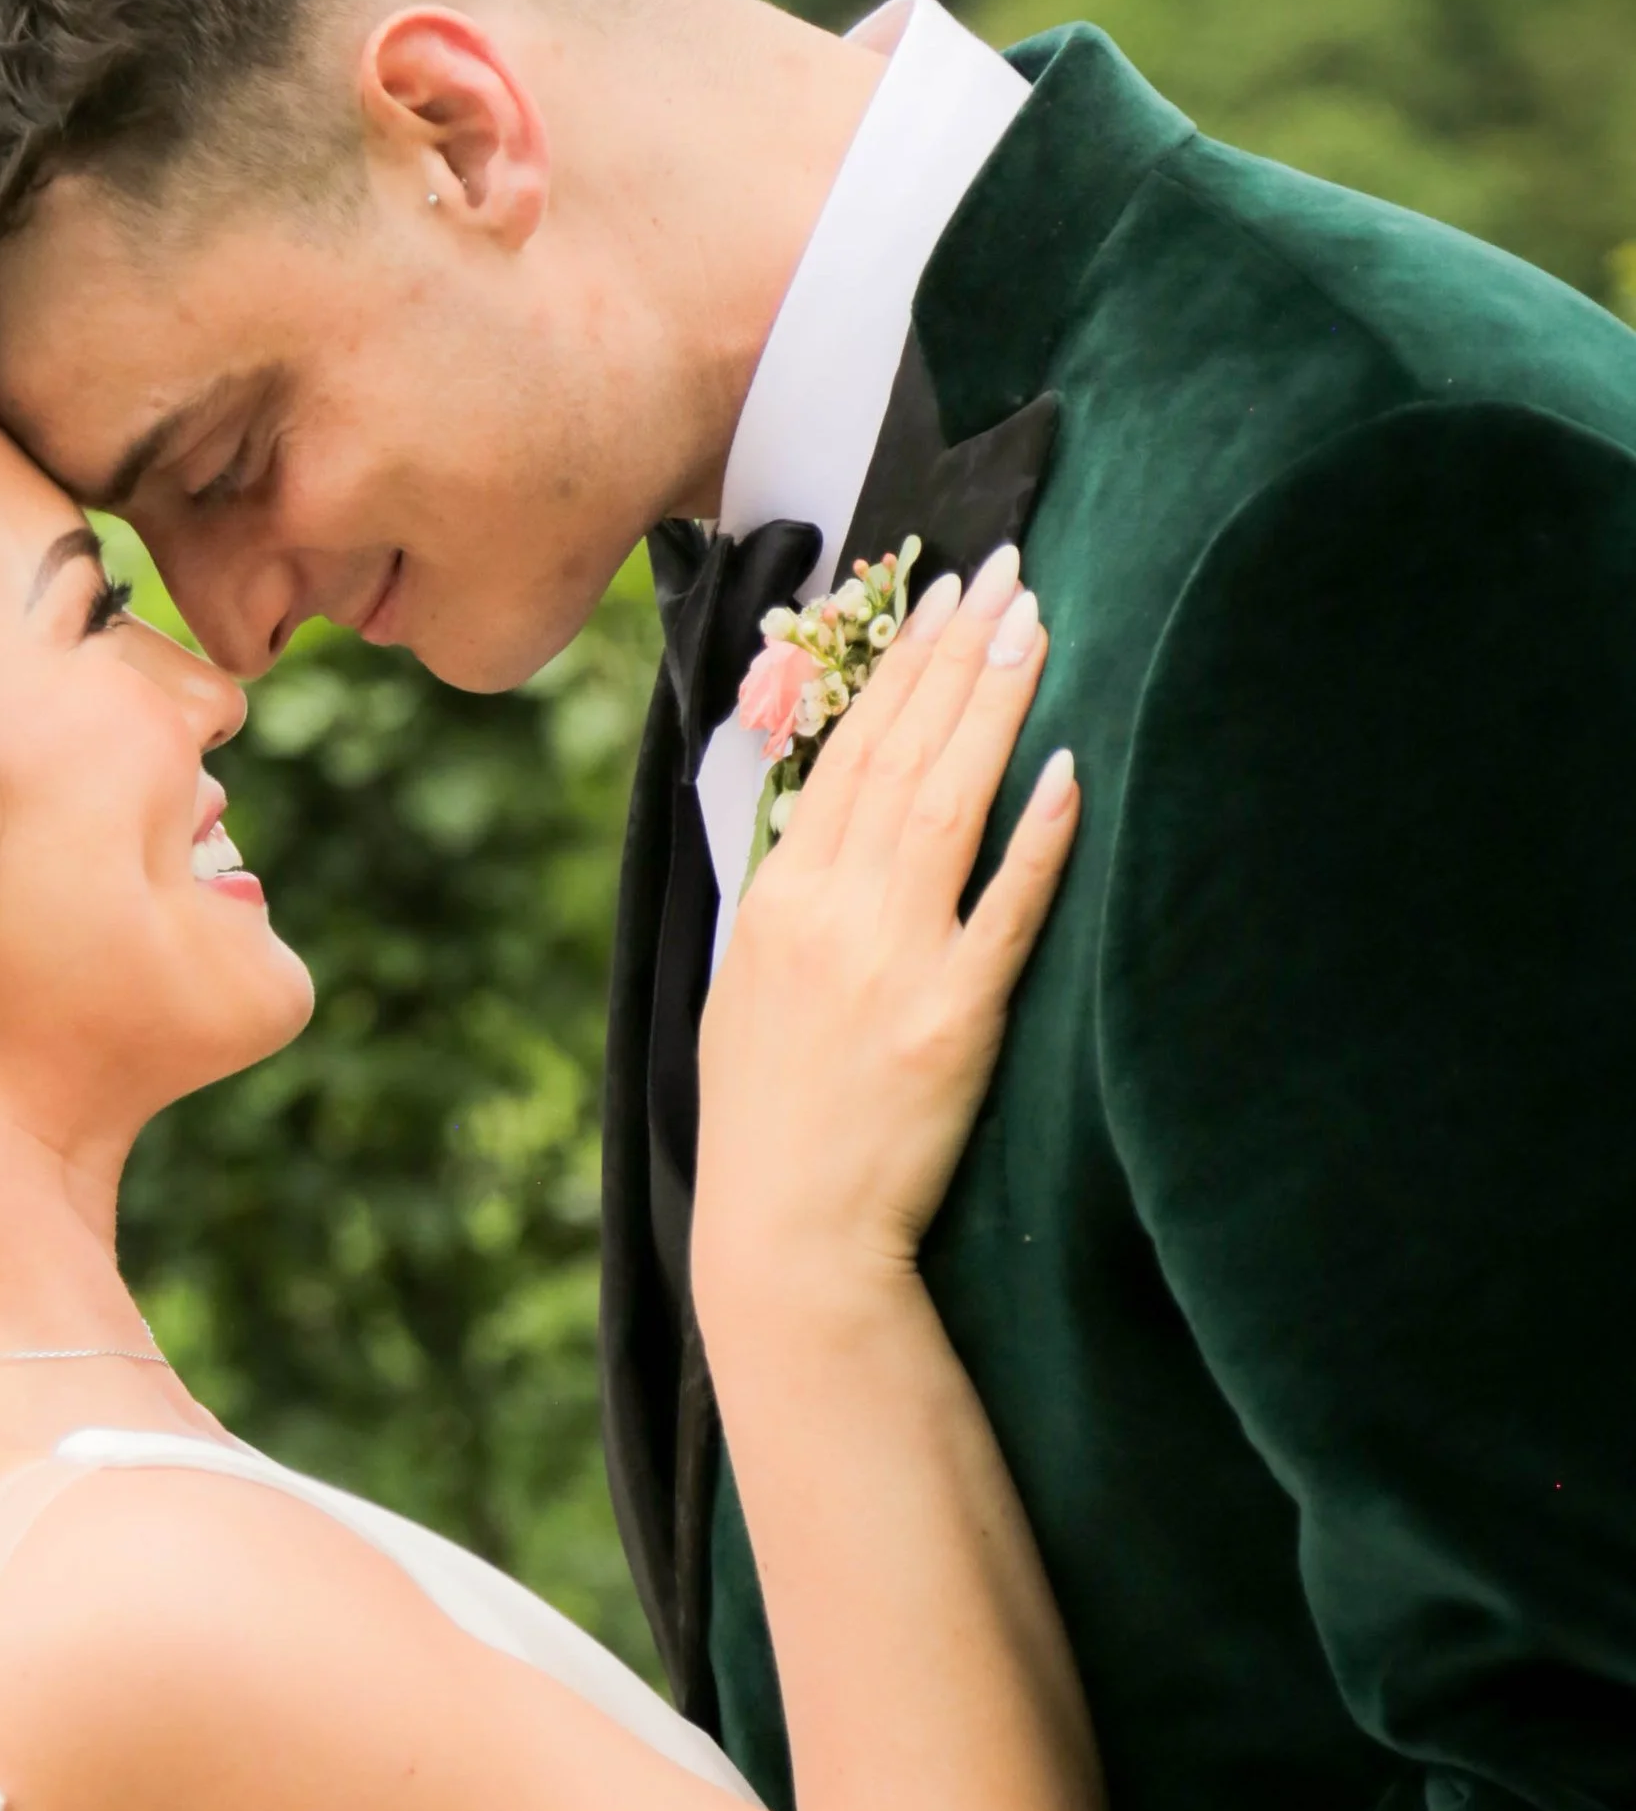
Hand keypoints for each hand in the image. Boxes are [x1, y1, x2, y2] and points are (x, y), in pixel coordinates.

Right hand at [693, 542, 1075, 1325]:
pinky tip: (1068, 768)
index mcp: (774, 896)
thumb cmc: (766, 1116)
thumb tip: (823, 800)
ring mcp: (892, 961)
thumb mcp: (740, 982)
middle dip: (955, 653)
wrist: (788, 1239)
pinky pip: (1006, 908)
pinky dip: (1038, 835)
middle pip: (902, 753)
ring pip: (951, 803)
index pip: (845, 751)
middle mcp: (830, 911)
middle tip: (1005, 572)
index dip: (897, 666)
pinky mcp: (953, 1018)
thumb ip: (783, 888)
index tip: (938, 595)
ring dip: (996, 705)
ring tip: (1034, 624)